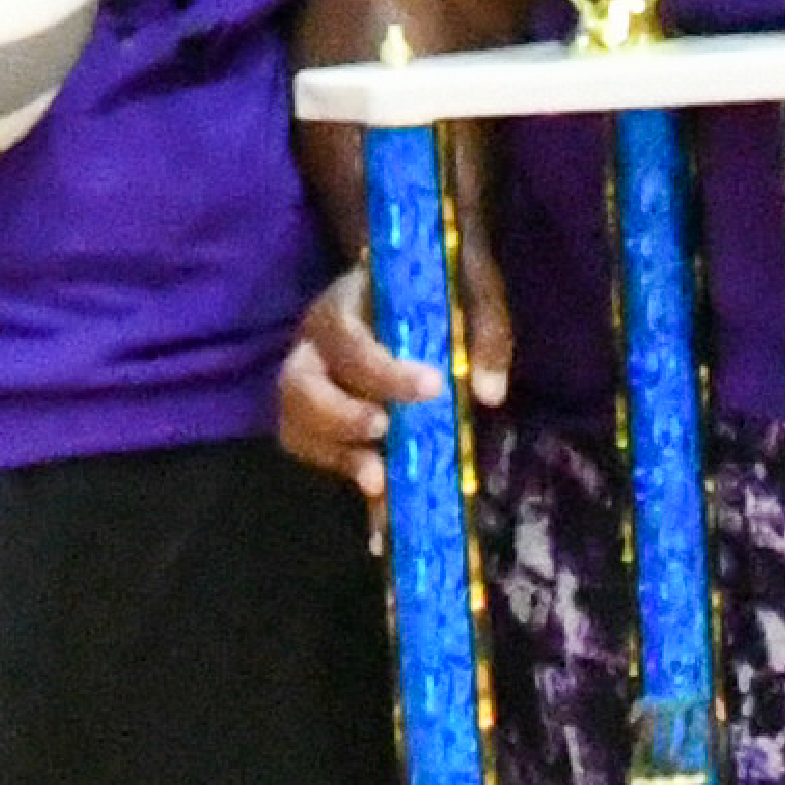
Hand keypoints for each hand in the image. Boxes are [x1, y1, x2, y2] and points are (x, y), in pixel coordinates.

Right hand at [277, 171, 516, 506]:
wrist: (406, 277)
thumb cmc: (435, 279)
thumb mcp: (467, 283)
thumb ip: (484, 328)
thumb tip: (490, 393)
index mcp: (344, 303)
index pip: (349, 338)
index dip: (384, 370)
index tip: (433, 387)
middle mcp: (313, 344)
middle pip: (300, 384)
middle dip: (340, 416)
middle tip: (384, 431)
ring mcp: (308, 381)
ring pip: (294, 423)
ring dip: (334, 454)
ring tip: (378, 479)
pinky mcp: (316, 415)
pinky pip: (310, 450)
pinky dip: (342, 476)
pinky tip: (378, 506)